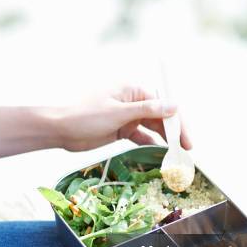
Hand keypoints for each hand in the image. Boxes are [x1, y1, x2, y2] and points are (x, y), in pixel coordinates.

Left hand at [54, 86, 191, 151]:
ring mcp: (126, 116)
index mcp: (133, 90)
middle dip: (174, 133)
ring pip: (151, 127)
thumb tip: (173, 105)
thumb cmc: (85, 116)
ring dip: (164, 139)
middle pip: (160, 116)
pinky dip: (150, 144)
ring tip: (176, 155)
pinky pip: (140, 136)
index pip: (163, 104)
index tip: (186, 138)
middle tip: (186, 151)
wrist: (60, 129)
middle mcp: (132, 101)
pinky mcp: (120, 129)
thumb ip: (147, 110)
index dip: (177, 122)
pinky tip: (159, 153)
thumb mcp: (118, 113)